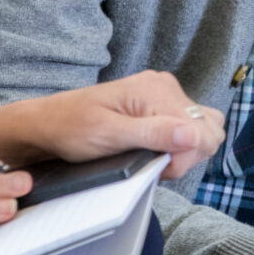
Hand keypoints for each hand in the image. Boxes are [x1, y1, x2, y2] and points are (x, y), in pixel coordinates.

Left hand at [0, 70, 224, 178]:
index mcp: (156, 91)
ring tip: (149, 158)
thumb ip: (153, 134)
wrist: (45, 124)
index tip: (159, 166)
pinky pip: (184, 129)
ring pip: (199, 131)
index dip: (186, 156)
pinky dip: (174, 146)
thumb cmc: (70, 128)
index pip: (203, 130)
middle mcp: (165, 88)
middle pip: (208, 129)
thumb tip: (193, 135)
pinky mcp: (157, 106)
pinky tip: (150, 151)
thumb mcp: (108, 135)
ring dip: (181, 152)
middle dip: (188, 154)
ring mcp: (162, 96)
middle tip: (154, 164)